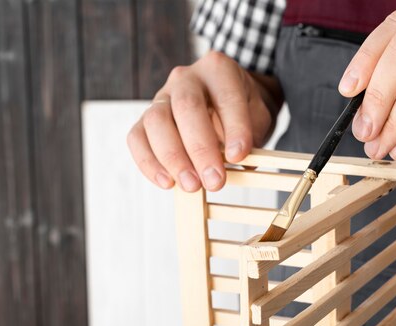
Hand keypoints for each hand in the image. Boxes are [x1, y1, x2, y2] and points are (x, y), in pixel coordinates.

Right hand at [127, 51, 279, 191]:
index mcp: (219, 70)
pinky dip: (149, 163)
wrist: (227, 104)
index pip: (226, 97)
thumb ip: (251, 137)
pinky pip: (137, 138)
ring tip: (192, 186)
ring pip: (156, 121)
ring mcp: (162, 96)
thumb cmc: (244, 111)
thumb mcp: (258, 117)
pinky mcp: (145, 119)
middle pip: (186, 107)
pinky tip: (167, 183)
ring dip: (173, 158)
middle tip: (214, 180)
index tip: (239, 157)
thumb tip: (241, 163)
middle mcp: (186, 78)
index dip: (234, 128)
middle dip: (200, 148)